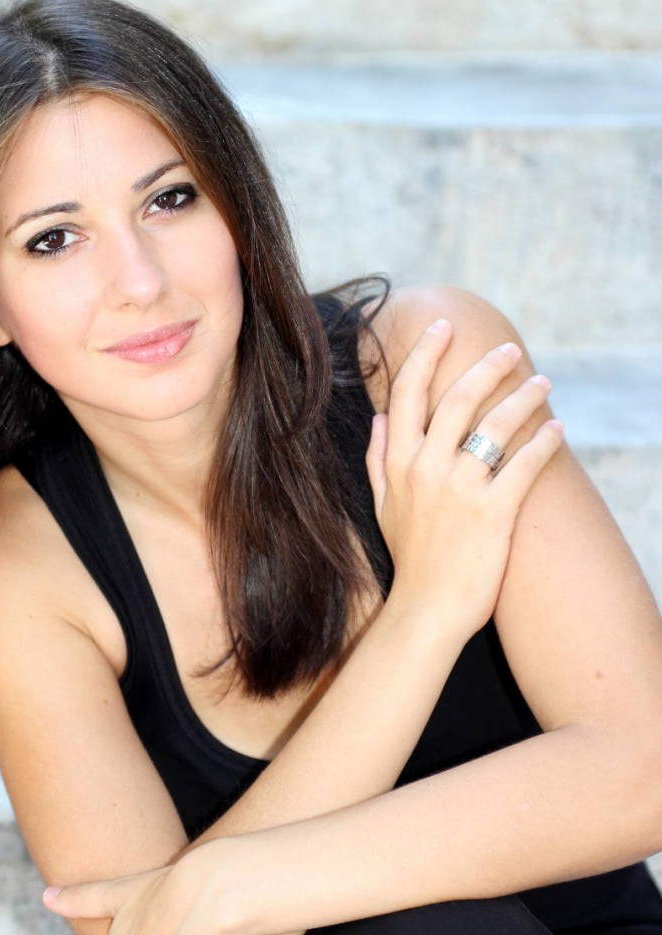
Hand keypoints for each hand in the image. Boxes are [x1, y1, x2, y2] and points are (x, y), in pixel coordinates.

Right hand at [367, 319, 563, 639]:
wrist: (428, 608)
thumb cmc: (409, 557)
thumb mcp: (382, 505)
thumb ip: (378, 458)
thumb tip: (381, 419)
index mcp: (398, 463)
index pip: (407, 394)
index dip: (425, 354)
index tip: (443, 327)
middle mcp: (426, 469)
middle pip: (457, 399)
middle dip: (485, 367)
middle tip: (509, 351)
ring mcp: (460, 490)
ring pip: (495, 426)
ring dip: (524, 397)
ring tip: (542, 383)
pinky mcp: (493, 512)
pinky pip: (524, 465)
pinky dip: (544, 443)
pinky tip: (557, 430)